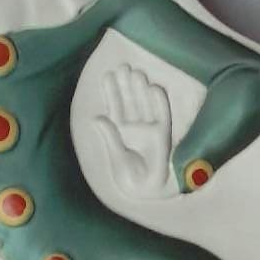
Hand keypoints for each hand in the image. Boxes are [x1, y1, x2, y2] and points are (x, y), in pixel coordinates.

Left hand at [95, 64, 171, 197]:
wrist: (148, 193)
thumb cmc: (130, 179)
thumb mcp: (116, 157)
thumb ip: (109, 137)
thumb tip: (96, 118)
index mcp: (120, 132)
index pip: (115, 107)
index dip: (111, 92)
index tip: (108, 75)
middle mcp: (135, 127)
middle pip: (130, 101)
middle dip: (126, 85)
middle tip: (123, 66)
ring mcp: (149, 130)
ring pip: (145, 104)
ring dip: (141, 90)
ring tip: (136, 72)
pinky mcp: (163, 136)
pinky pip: (162, 115)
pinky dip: (159, 102)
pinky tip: (154, 88)